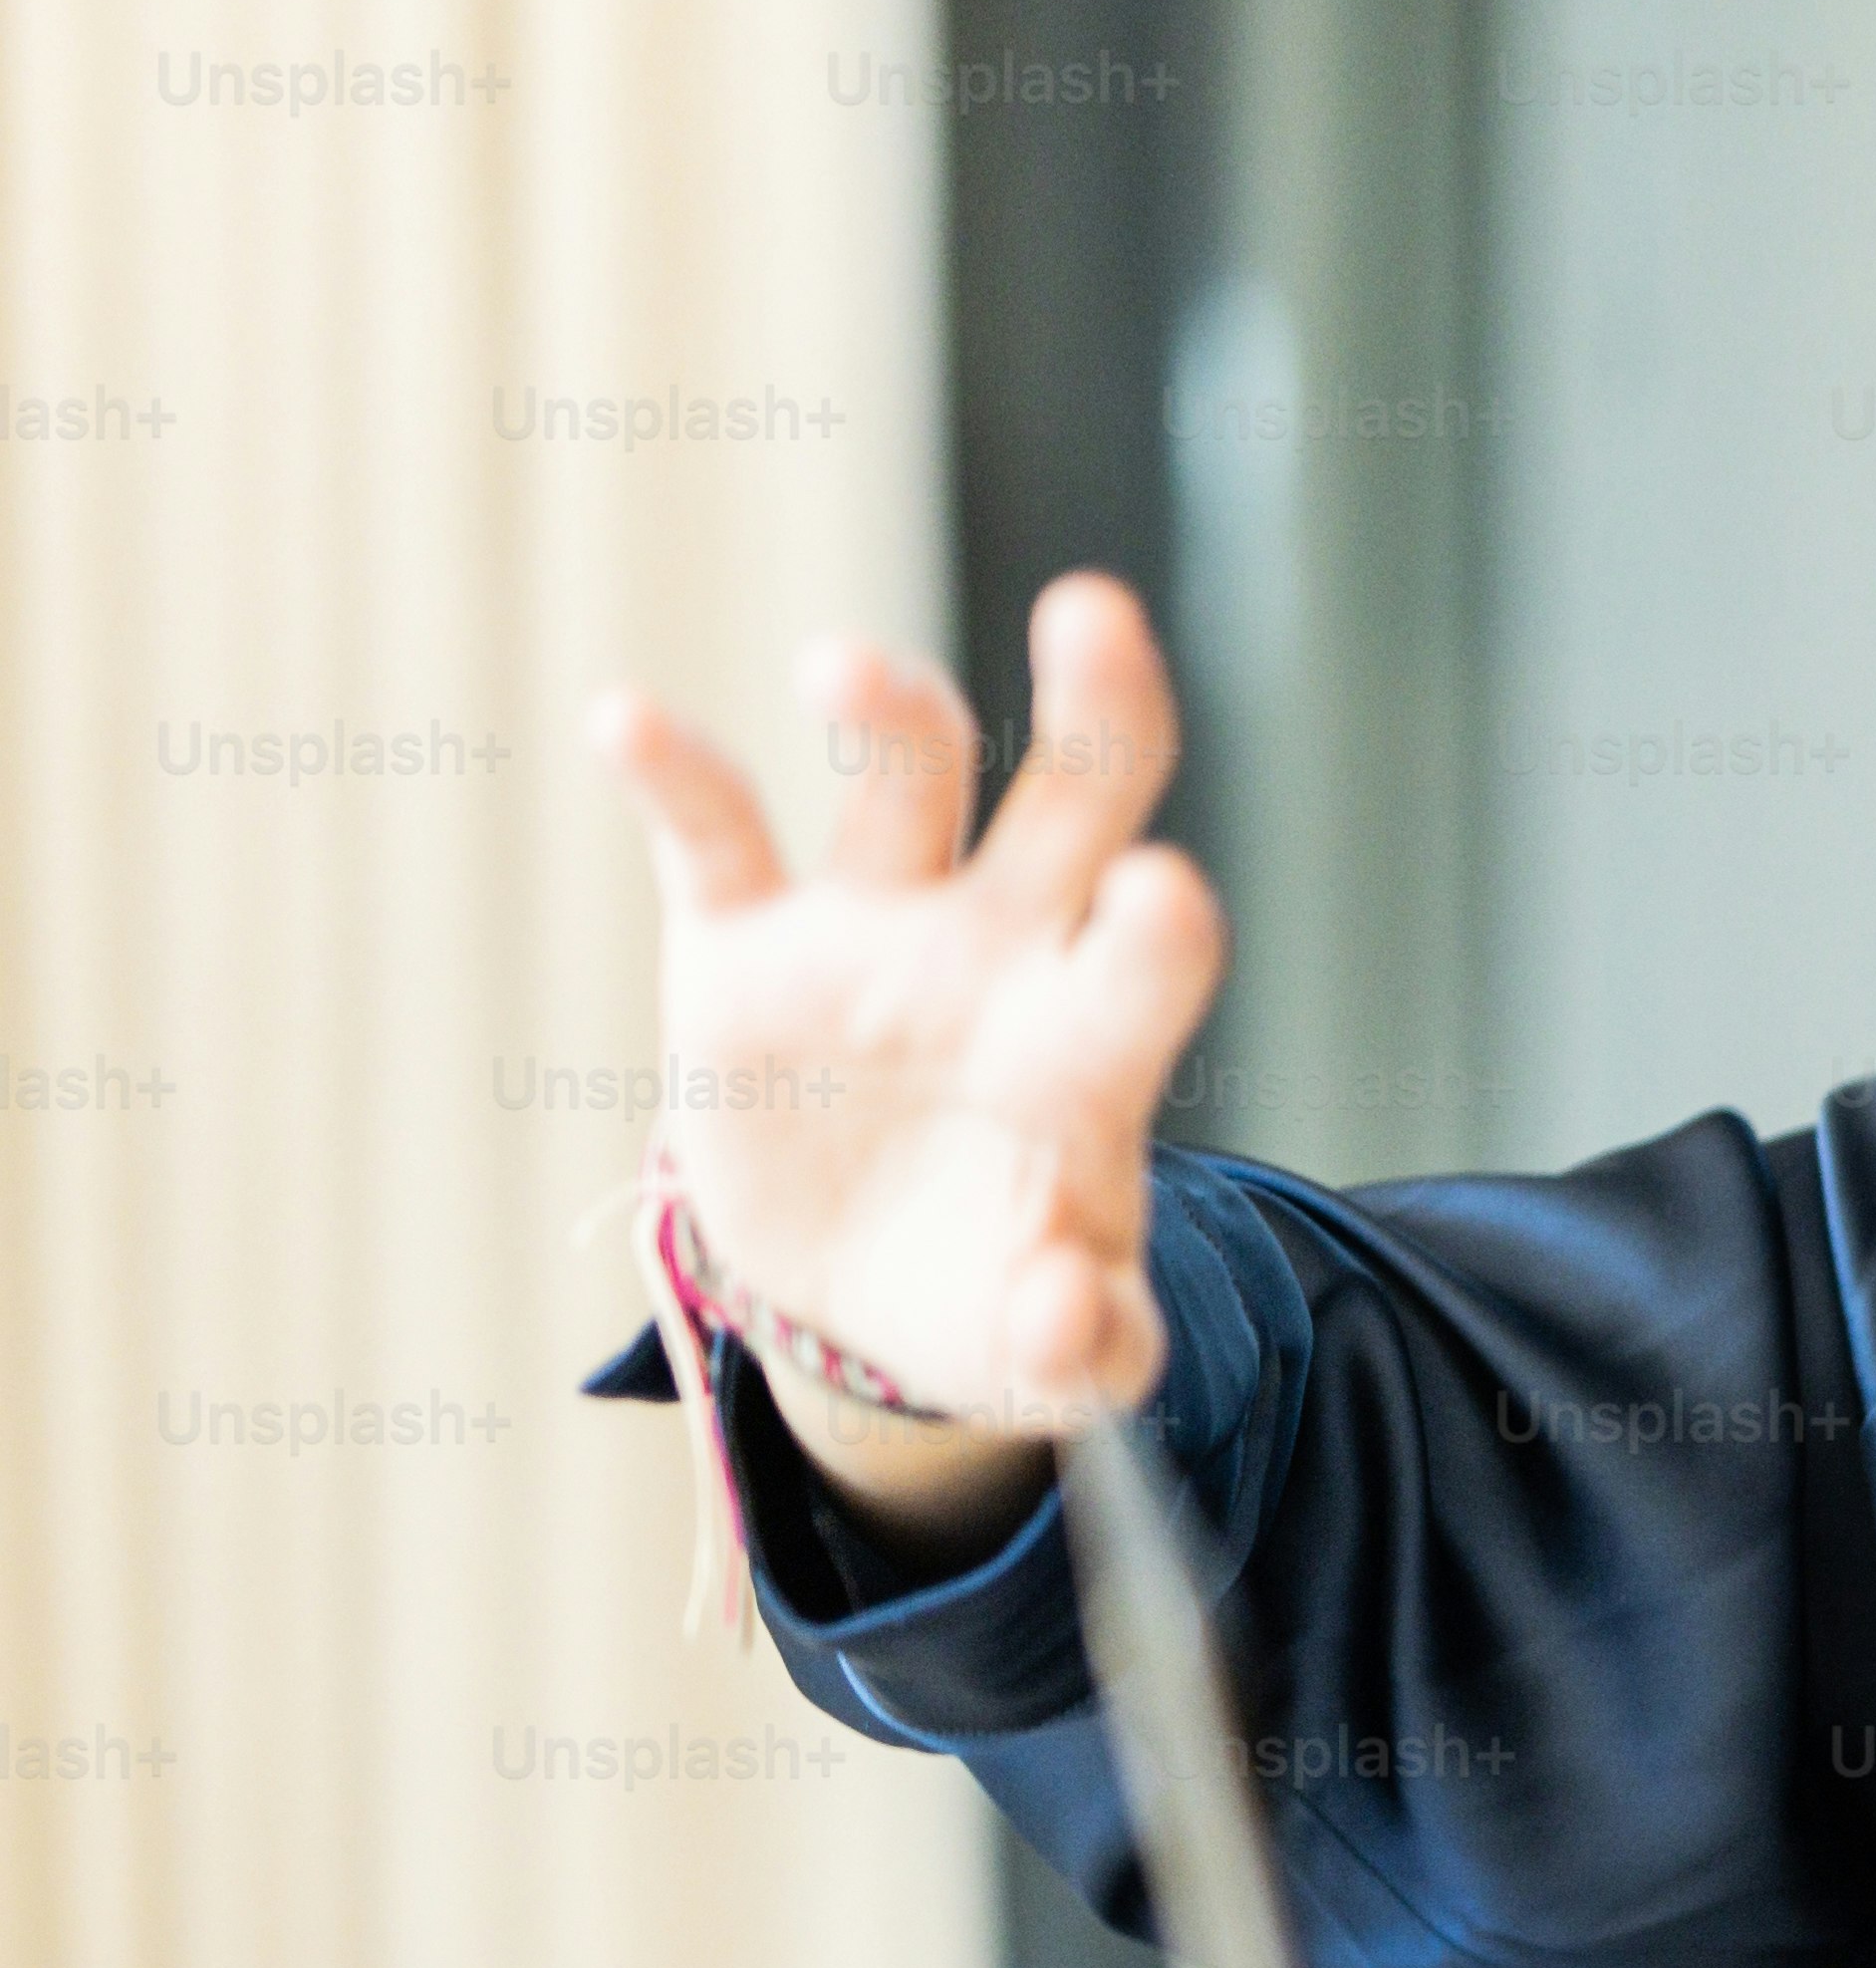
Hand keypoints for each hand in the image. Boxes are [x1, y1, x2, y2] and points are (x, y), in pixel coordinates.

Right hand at [592, 572, 1219, 1545]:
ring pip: (901, 781)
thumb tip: (1068, 1320)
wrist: (869, 1297)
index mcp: (1092, 1042)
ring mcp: (874, 932)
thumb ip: (1084, 1345)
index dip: (1158, 927)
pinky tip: (624, 718)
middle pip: (1071, 797)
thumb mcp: (1047, 1354)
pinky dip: (670, 773)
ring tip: (848, 669)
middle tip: (1093, 613)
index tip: (1159, 896)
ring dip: (885, 712)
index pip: (1148, 956)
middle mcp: (1002, 951)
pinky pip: (712, 835)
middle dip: (1093, 705)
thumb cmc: (994, 1300)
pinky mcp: (742, 945)